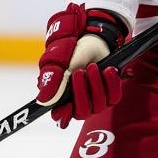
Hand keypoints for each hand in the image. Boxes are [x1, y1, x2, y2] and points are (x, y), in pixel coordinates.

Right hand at [36, 4, 126, 127]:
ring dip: (96, 84)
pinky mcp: (110, 94)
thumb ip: (51, 79)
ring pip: (98, 106)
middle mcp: (78, 102)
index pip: (61, 117)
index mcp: (61, 98)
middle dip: (82, 93)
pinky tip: (108, 69)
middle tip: (79, 72)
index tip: (67, 106)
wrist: (91, 39)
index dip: (64, 116)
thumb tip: (44, 100)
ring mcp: (95, 100)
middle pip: (82, 112)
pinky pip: (114, 97)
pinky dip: (112, 83)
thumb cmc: (70, 50)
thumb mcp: (58, 61)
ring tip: (93, 66)